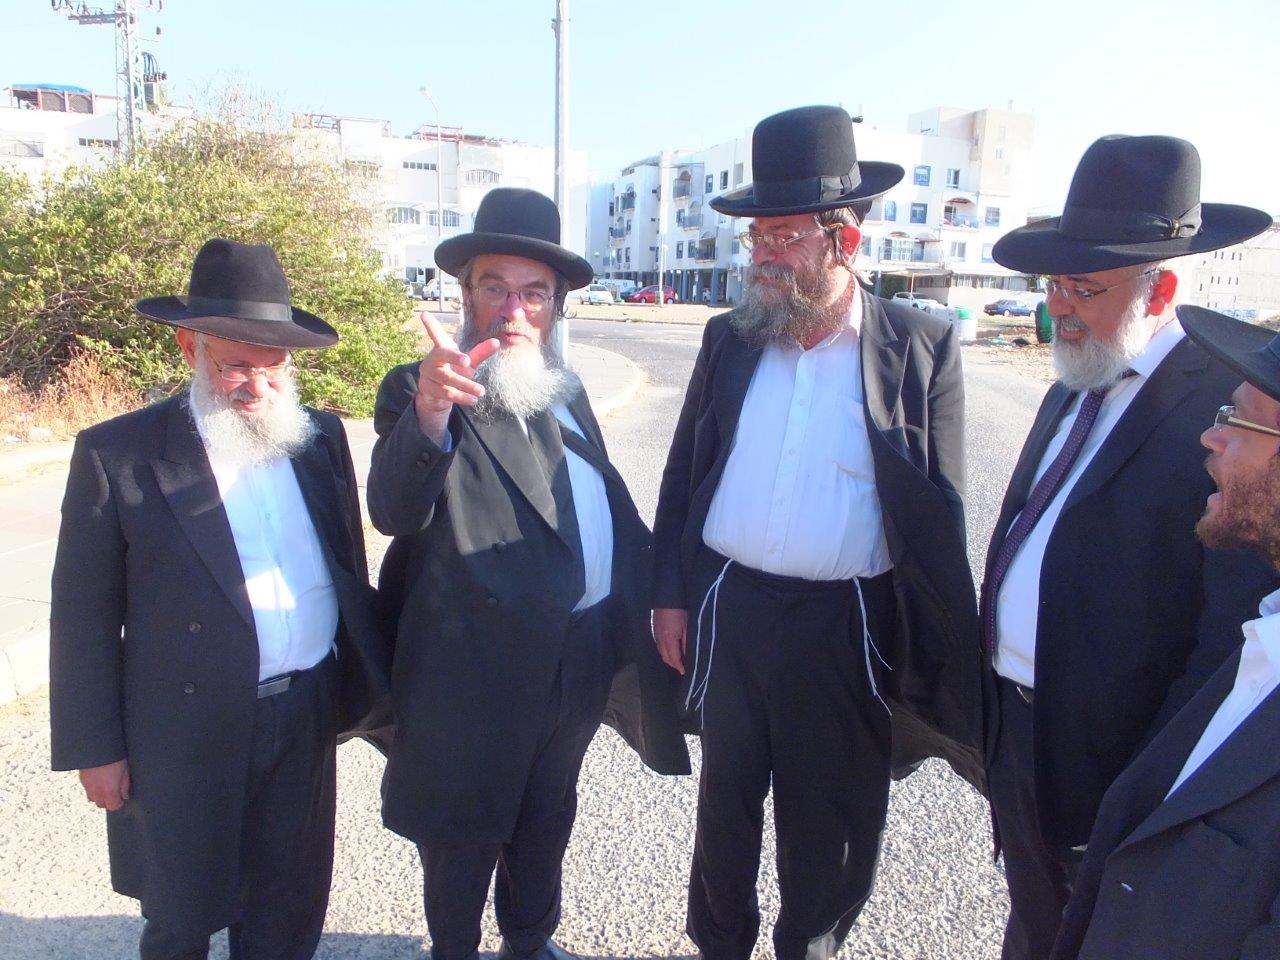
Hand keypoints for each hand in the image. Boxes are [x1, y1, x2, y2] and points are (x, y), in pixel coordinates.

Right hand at [79, 759, 129, 811]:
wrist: (97, 746)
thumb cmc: (113, 757)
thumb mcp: (125, 771)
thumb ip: (124, 786)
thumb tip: (125, 796)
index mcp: (109, 790)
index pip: (113, 807)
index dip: (118, 804)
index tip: (121, 799)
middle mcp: (96, 791)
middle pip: (101, 804)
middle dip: (108, 801)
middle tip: (114, 792)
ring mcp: (88, 786)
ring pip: (93, 798)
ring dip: (99, 796)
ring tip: (106, 786)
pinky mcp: (82, 779)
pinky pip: (87, 789)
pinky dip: (93, 788)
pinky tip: (99, 779)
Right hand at [414, 313, 499, 443]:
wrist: (437, 394)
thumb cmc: (454, 371)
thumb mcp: (468, 362)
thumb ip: (480, 353)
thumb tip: (496, 342)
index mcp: (442, 348)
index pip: (435, 334)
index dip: (430, 324)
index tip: (424, 314)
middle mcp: (432, 359)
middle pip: (442, 355)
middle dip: (454, 357)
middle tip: (467, 361)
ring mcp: (428, 374)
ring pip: (448, 379)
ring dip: (465, 385)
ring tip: (481, 391)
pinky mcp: (428, 388)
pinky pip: (446, 393)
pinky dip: (461, 397)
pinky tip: (473, 400)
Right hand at [653, 607, 687, 674]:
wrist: (666, 597)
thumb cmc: (680, 611)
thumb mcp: (687, 626)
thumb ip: (686, 642)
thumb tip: (687, 656)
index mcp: (669, 640)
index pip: (674, 658)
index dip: (679, 666)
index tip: (684, 671)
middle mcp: (661, 640)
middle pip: (666, 658)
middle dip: (674, 664)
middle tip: (682, 667)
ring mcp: (656, 635)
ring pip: (661, 652)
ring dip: (669, 658)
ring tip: (677, 661)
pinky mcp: (655, 631)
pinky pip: (659, 646)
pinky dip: (664, 651)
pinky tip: (671, 650)